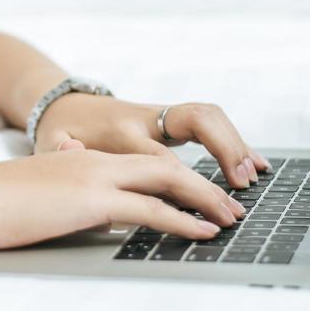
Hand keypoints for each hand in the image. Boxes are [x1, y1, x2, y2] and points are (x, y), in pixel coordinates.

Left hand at [35, 96, 270, 188]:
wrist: (63, 105)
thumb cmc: (59, 133)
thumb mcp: (52, 146)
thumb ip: (61, 151)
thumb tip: (71, 148)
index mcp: (119, 131)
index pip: (160, 156)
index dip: (185, 179)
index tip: (206, 205)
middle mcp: (145, 118)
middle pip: (196, 123)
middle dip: (224, 152)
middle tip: (240, 187)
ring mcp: (159, 115)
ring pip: (208, 117)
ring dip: (235, 144)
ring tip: (253, 177)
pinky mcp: (170, 119)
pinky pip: (210, 123)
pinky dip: (234, 141)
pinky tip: (256, 163)